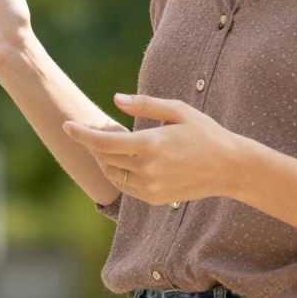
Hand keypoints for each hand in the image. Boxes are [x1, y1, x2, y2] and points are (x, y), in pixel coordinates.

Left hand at [62, 93, 247, 205]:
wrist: (230, 168)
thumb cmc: (204, 133)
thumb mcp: (177, 110)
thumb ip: (144, 104)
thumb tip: (115, 99)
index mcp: (150, 144)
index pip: (104, 142)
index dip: (82, 134)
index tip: (67, 125)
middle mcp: (147, 169)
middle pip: (104, 157)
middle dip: (93, 143)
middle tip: (96, 129)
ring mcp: (150, 187)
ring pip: (111, 174)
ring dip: (104, 159)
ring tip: (110, 143)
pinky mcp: (154, 199)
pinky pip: (125, 186)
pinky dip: (117, 173)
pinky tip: (123, 160)